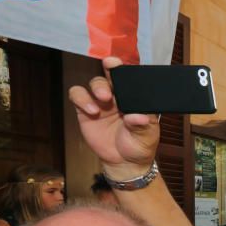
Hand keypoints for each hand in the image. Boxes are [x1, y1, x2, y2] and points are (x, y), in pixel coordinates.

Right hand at [68, 56, 159, 179]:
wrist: (123, 162)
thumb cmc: (139, 145)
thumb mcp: (147, 136)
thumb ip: (143, 125)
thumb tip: (139, 117)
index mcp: (135, 98)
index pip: (131, 78)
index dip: (124, 68)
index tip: (119, 64)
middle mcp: (118, 96)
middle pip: (111, 75)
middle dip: (110, 72)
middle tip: (111, 78)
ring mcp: (101, 102)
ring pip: (95, 83)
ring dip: (97, 87)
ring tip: (104, 99)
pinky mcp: (86, 110)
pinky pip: (78, 95)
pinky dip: (82, 99)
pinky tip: (92, 110)